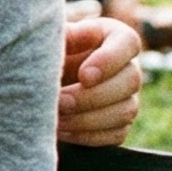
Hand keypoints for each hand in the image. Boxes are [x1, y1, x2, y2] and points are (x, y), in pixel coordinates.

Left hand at [57, 16, 141, 146]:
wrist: (40, 82)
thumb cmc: (47, 52)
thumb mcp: (52, 39)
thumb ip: (63, 35)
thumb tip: (72, 36)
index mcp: (115, 37)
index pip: (128, 43)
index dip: (109, 60)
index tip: (83, 75)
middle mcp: (128, 67)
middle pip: (131, 81)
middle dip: (93, 95)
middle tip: (61, 102)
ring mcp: (127, 98)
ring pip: (125, 111)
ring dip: (88, 118)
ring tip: (57, 119)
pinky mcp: (120, 124)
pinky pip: (116, 134)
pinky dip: (88, 135)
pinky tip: (63, 131)